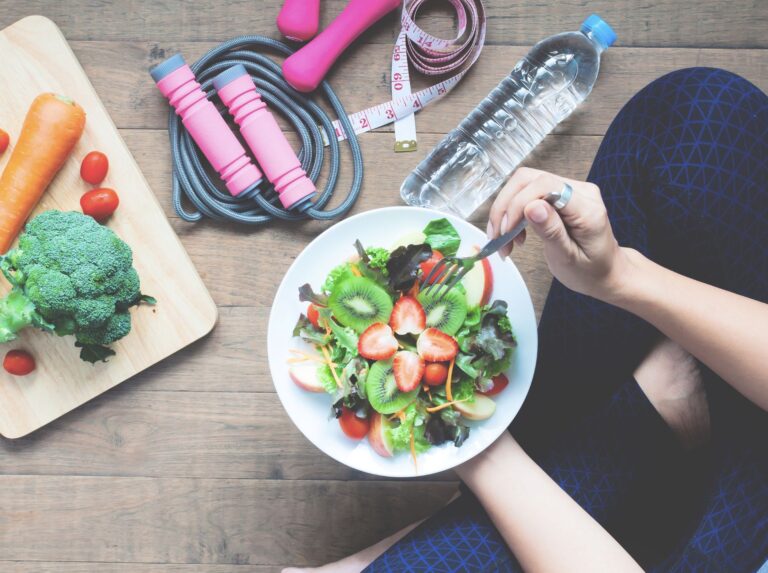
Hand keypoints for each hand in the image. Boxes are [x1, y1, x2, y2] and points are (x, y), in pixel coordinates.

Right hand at [487, 167, 630, 299]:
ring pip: (524, 184)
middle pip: (529, 179)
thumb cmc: (590, 271)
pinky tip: (513, 234)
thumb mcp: (568, 259)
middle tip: (498, 236)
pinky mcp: (560, 194)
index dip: (518, 204)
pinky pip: (528, 192)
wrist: (606, 272)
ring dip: (506, 210)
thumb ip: (551, 231)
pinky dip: (513, 212)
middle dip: (506, 206)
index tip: (506, 231)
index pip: (545, 186)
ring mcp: (571, 189)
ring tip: (503, 240)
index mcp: (587, 208)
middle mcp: (581, 191)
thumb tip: (532, 207)